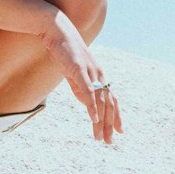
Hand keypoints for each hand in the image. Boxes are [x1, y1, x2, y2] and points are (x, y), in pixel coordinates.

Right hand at [39, 9, 122, 144]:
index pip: (111, 98)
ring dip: (101, 121)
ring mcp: (90, 72)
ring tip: (100, 137)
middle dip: (109, 124)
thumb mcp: (73, 72)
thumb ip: (80, 87)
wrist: (56, 31)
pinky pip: (88, 91)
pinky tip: (94, 118)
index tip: (118, 131)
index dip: (116, 115)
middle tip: (109, 142)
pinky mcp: (79, 70)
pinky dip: (92, 106)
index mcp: (98, 75)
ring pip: (100, 101)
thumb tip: (85, 102)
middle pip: (109, 103)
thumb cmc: (63, 50)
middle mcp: (98, 74)